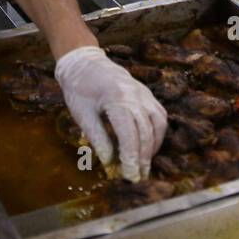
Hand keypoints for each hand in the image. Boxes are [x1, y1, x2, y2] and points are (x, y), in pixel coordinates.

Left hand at [54, 46, 166, 180]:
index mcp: (116, 98)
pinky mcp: (147, 93)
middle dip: (143, 157)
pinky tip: (149, 145)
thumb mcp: (82, 114)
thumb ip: (97, 137)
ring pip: (158, 123)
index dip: (131, 157)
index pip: (129, 134)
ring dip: (153, 146)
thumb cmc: (79, 88)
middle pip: (146, 131)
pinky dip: (157, 133)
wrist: (84, 62)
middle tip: (137, 176)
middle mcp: (135, 95)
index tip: (129, 175)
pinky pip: (159, 115)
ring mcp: (144, 93)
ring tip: (144, 164)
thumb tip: (109, 161)